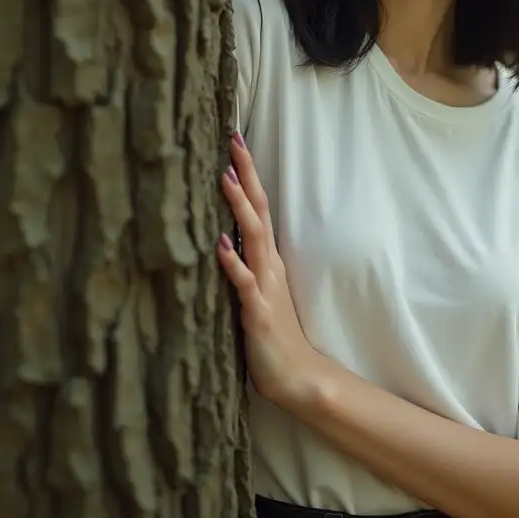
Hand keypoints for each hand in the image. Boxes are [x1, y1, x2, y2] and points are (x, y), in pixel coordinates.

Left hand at [217, 132, 320, 407]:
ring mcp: (265, 286)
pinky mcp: (258, 312)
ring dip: (239, 207)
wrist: (298, 377)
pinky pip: (245, 283)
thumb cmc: (273, 337)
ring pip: (253, 239)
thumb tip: (221, 238)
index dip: (248, 175)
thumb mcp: (255, 293)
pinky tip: (220, 244)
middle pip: (259, 210)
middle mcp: (268, 265)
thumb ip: (242, 266)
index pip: (259, 208)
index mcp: (267, 260)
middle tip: (234, 140)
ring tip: (225, 178)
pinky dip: (233, 262)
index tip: (235, 142)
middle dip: (245, 175)